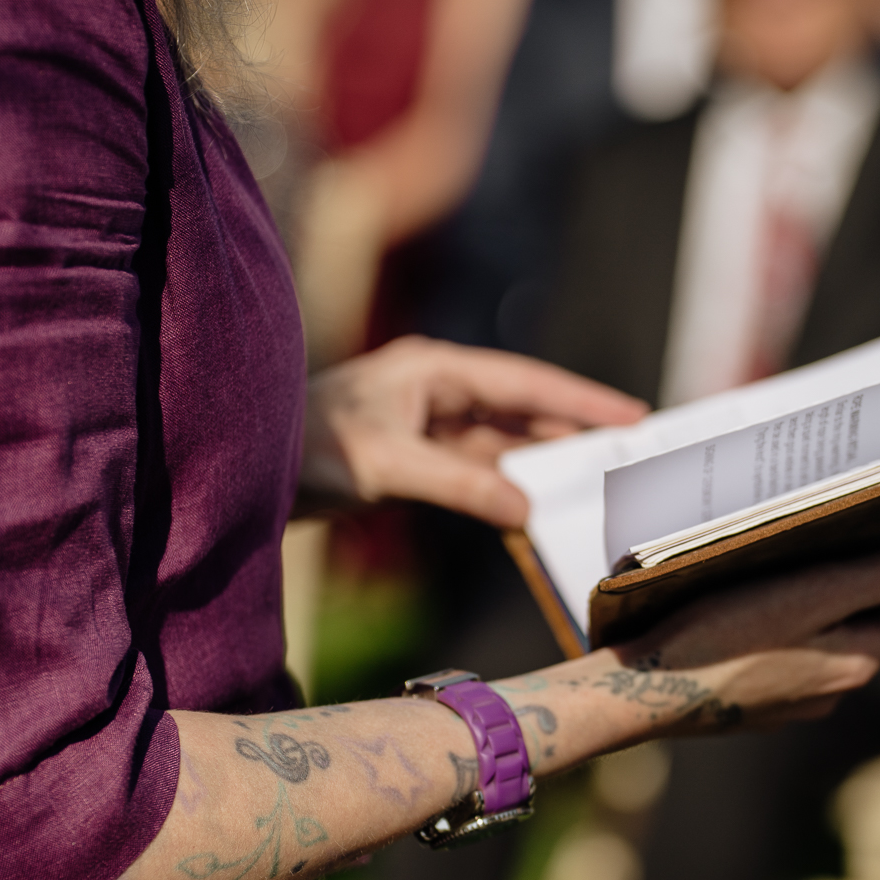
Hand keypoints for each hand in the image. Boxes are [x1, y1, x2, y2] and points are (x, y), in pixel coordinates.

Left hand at [302, 336, 647, 526]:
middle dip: (572, 430)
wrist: (246, 469)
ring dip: (539, 461)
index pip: (526, 384)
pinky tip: (530, 506)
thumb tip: (523, 508)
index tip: (632, 416)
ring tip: (591, 480)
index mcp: (435, 371)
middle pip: (520, 409)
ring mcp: (423, 422)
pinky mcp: (410, 455)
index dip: (582, 400)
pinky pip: (473, 468)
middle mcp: (435, 390)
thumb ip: (461, 487)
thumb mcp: (389, 467)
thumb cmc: (306, 449)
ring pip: (499, 442)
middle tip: (627, 451)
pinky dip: (503, 486)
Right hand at [623, 535, 879, 730]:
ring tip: (832, 561)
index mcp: (856, 661)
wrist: (638, 695)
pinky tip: (773, 606)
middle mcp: (835, 689)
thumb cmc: (719, 636)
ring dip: (845, 609)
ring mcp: (793, 702)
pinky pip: (793, 659)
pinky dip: (800, 629)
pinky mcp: (754, 705)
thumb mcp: (809, 593)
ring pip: (836, 646)